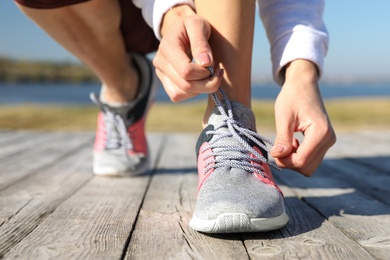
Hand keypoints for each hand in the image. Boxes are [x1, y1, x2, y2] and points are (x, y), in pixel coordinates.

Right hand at [153, 5, 222, 101]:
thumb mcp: (198, 25)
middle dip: (206, 83)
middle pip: (185, 85)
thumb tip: (205, 63)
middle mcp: (160, 62)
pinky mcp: (165, 83)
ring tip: (209, 76)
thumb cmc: (192, 26)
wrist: (181, 30)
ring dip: (199, 89)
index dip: (204, 72)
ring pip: (180, 94)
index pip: (186, 70)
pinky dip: (192, 92)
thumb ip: (201, 43)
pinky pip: (177, 96)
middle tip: (217, 73)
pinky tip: (200, 81)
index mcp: (167, 47)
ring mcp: (161, 74)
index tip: (214, 65)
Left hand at [271, 60, 335, 175]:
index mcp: (321, 132)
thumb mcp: (283, 117)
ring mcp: (329, 141)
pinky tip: (293, 142)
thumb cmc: (292, 96)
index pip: (301, 161)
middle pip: (306, 168)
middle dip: (289, 162)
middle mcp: (329, 139)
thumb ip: (282, 138)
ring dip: (294, 160)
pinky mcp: (325, 142)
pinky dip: (299, 156)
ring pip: (309, 166)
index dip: (284, 161)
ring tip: (287, 143)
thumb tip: (277, 156)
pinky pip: (311, 159)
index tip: (274, 151)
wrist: (304, 84)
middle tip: (279, 147)